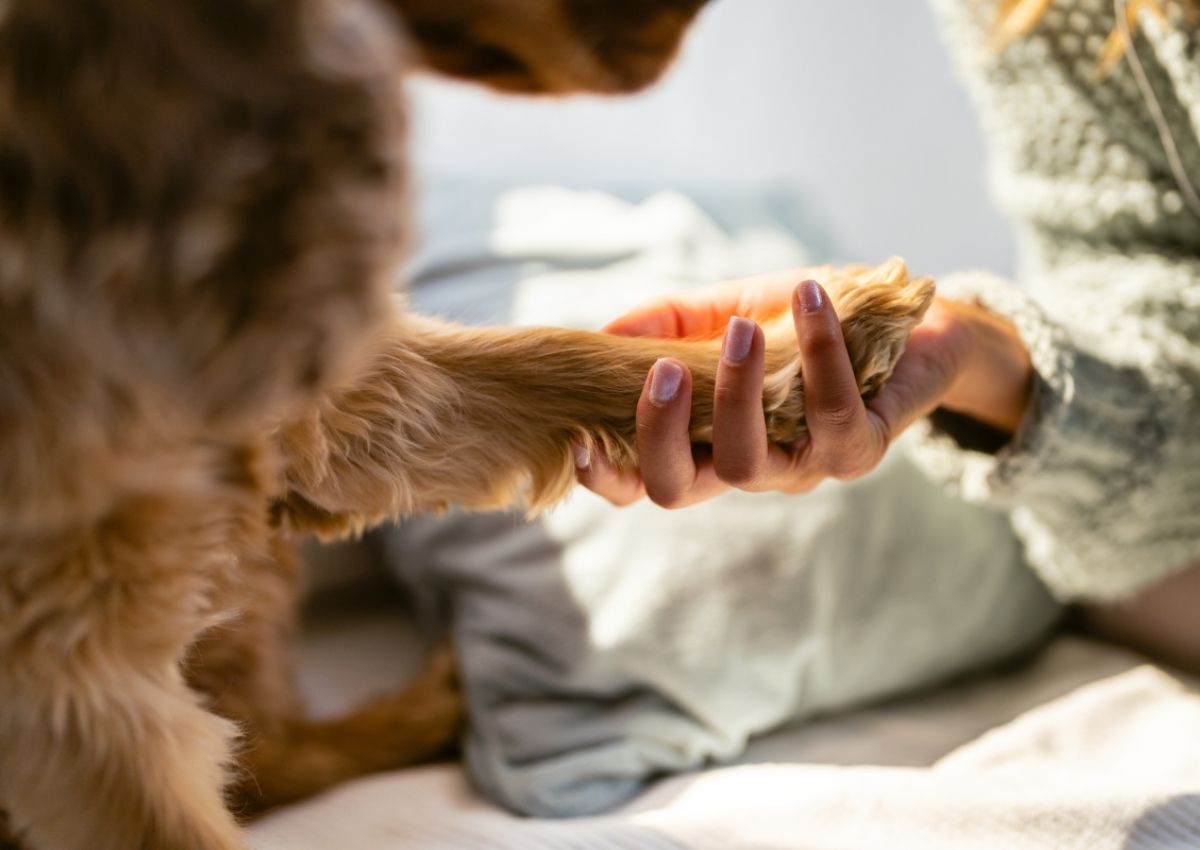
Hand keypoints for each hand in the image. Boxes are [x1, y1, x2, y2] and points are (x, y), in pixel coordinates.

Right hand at [576, 272, 1032, 507]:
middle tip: (661, 368)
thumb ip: (665, 322)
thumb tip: (602, 333)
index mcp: (704, 441)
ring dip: (736, 392)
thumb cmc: (802, 321)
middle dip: (658, 433)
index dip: (604, 477)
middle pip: (677, 489)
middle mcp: (747, 467)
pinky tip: (811, 297)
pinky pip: (830, 415)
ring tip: (742, 327)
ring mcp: (803, 466)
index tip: (576, 439)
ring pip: (748, 461)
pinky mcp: (860, 448)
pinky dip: (819, 351)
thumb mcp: (722, 310)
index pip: (642, 482)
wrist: (908, 320)